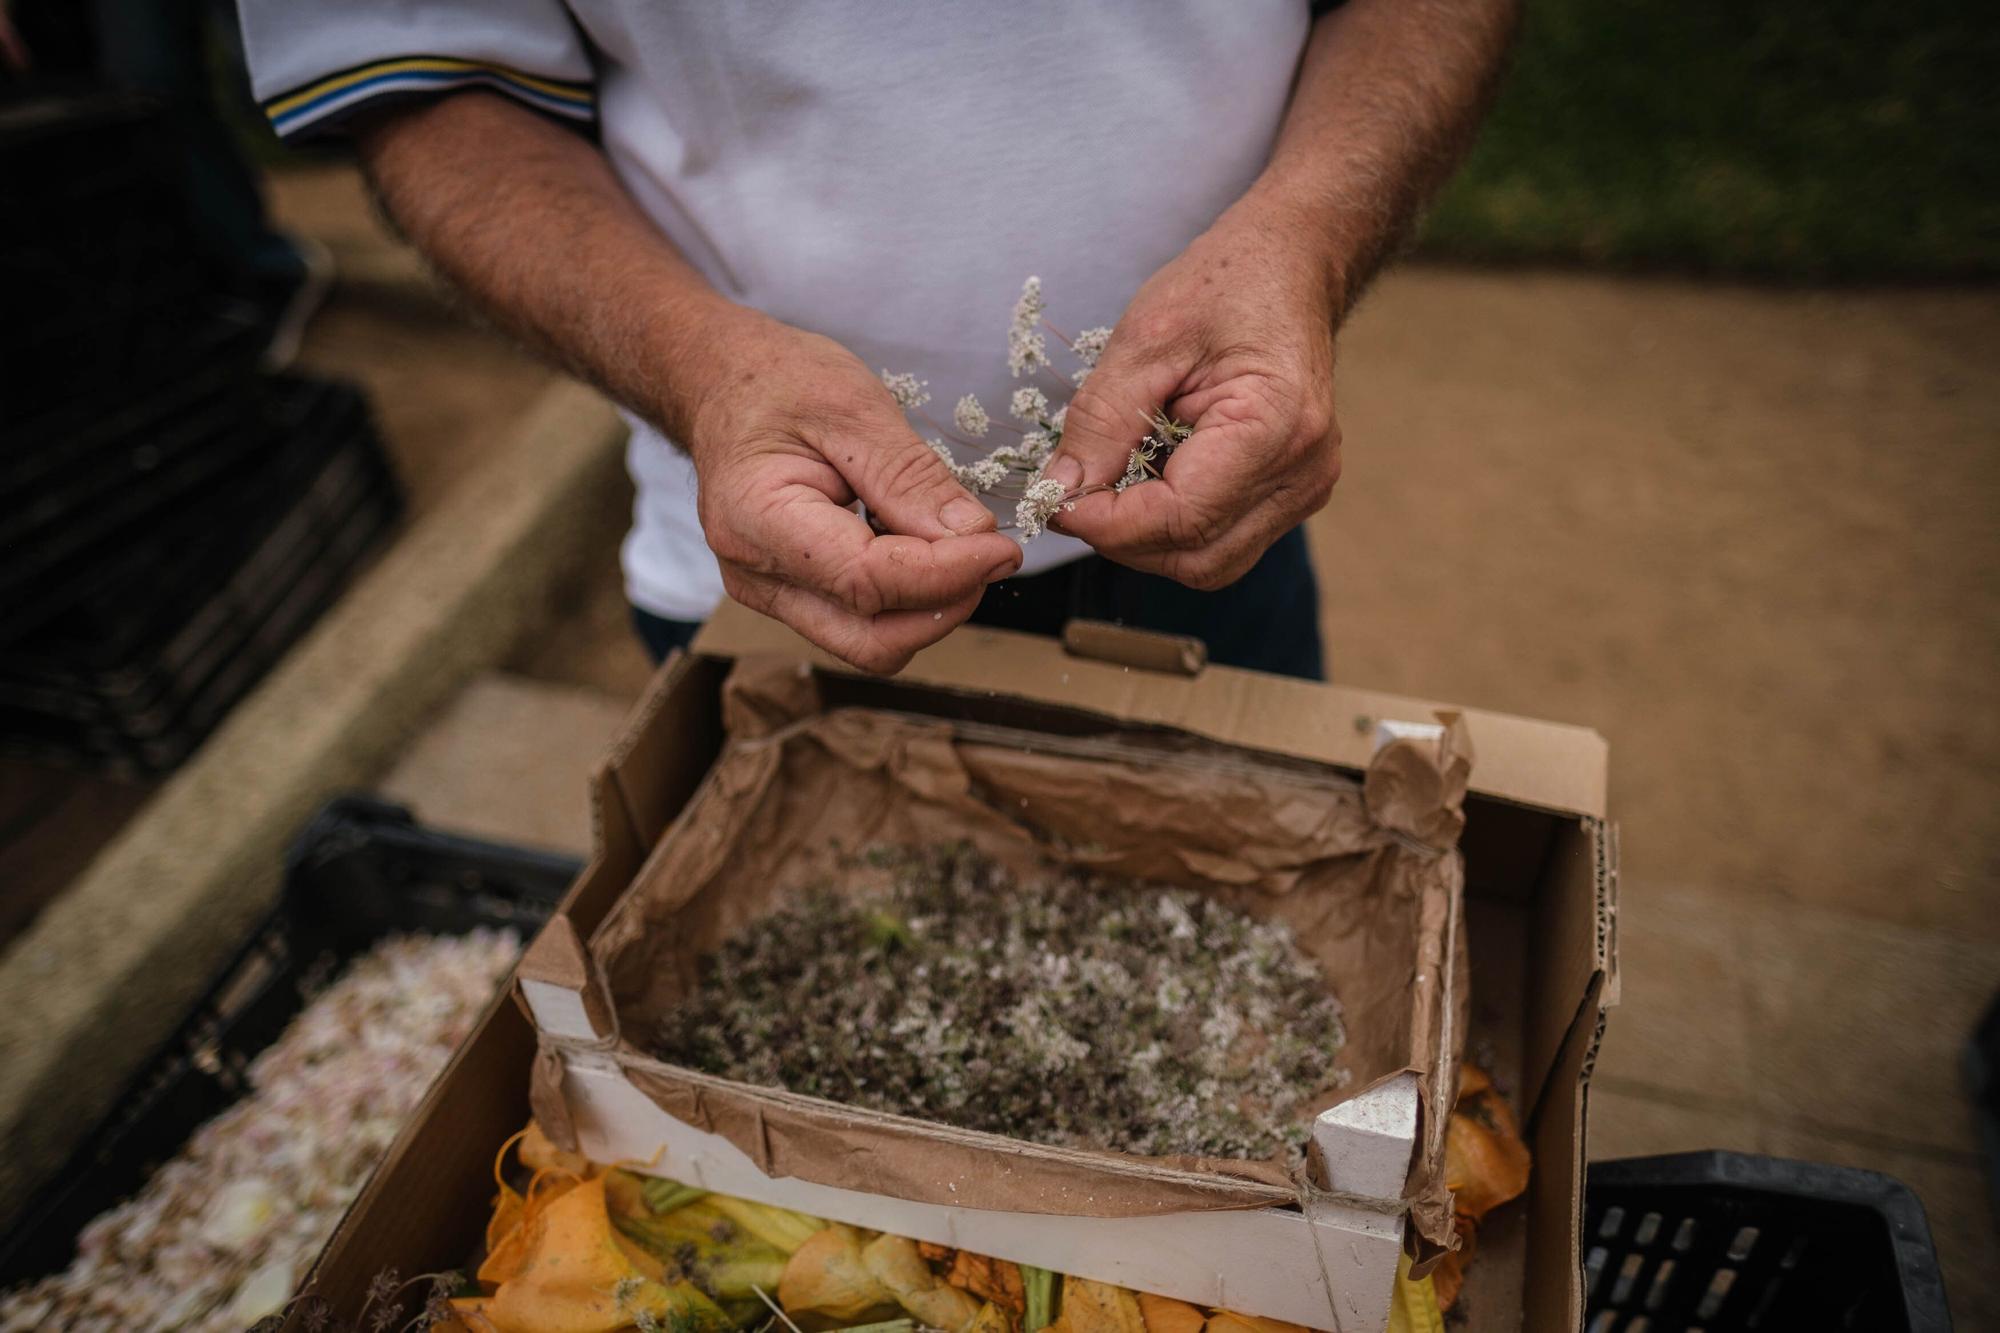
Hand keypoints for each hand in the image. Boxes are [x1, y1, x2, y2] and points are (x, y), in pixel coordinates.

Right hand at [674, 310, 1021, 672]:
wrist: (721, 385)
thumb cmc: (777, 382)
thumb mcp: (852, 406)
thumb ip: (913, 477)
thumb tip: (975, 536)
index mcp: (757, 519)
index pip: (868, 582)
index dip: (947, 573)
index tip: (1003, 548)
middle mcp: (755, 575)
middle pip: (870, 640)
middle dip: (944, 605)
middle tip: (988, 551)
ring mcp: (769, 593)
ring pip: (870, 643)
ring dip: (930, 605)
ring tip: (952, 541)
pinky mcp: (790, 596)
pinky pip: (861, 622)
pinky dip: (907, 596)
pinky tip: (917, 542)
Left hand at [1044, 198, 1342, 588]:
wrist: (1288, 266)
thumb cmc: (1225, 285)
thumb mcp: (1145, 338)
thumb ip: (1100, 420)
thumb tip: (1060, 492)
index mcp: (1275, 426)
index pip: (1180, 518)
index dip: (1107, 523)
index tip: (1054, 500)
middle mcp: (1303, 472)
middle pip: (1197, 556)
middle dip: (1123, 538)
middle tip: (1073, 495)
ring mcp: (1304, 489)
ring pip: (1209, 561)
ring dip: (1146, 538)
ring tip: (1111, 483)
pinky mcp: (1291, 494)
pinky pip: (1223, 540)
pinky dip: (1172, 526)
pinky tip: (1149, 479)